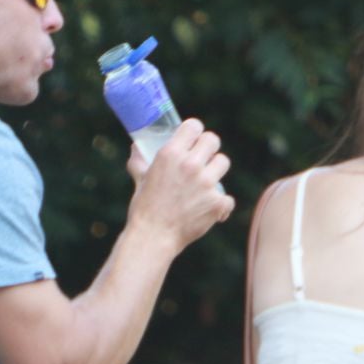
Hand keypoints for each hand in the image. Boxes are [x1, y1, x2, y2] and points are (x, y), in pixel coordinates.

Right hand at [125, 119, 232, 251]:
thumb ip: (140, 160)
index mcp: (171, 154)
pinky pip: (227, 197)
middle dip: (208, 149)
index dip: (194, 132)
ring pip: (223, 162)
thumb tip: (136, 147)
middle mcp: (190, 165)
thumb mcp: (139, 179)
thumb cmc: (143, 208)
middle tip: (202, 160)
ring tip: (205, 184)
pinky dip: (220, 206)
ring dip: (215, 171)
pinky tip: (209, 212)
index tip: (193, 140)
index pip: (194, 126)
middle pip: (213, 140)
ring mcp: (206, 184)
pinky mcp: (217, 203)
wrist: (153, 237)